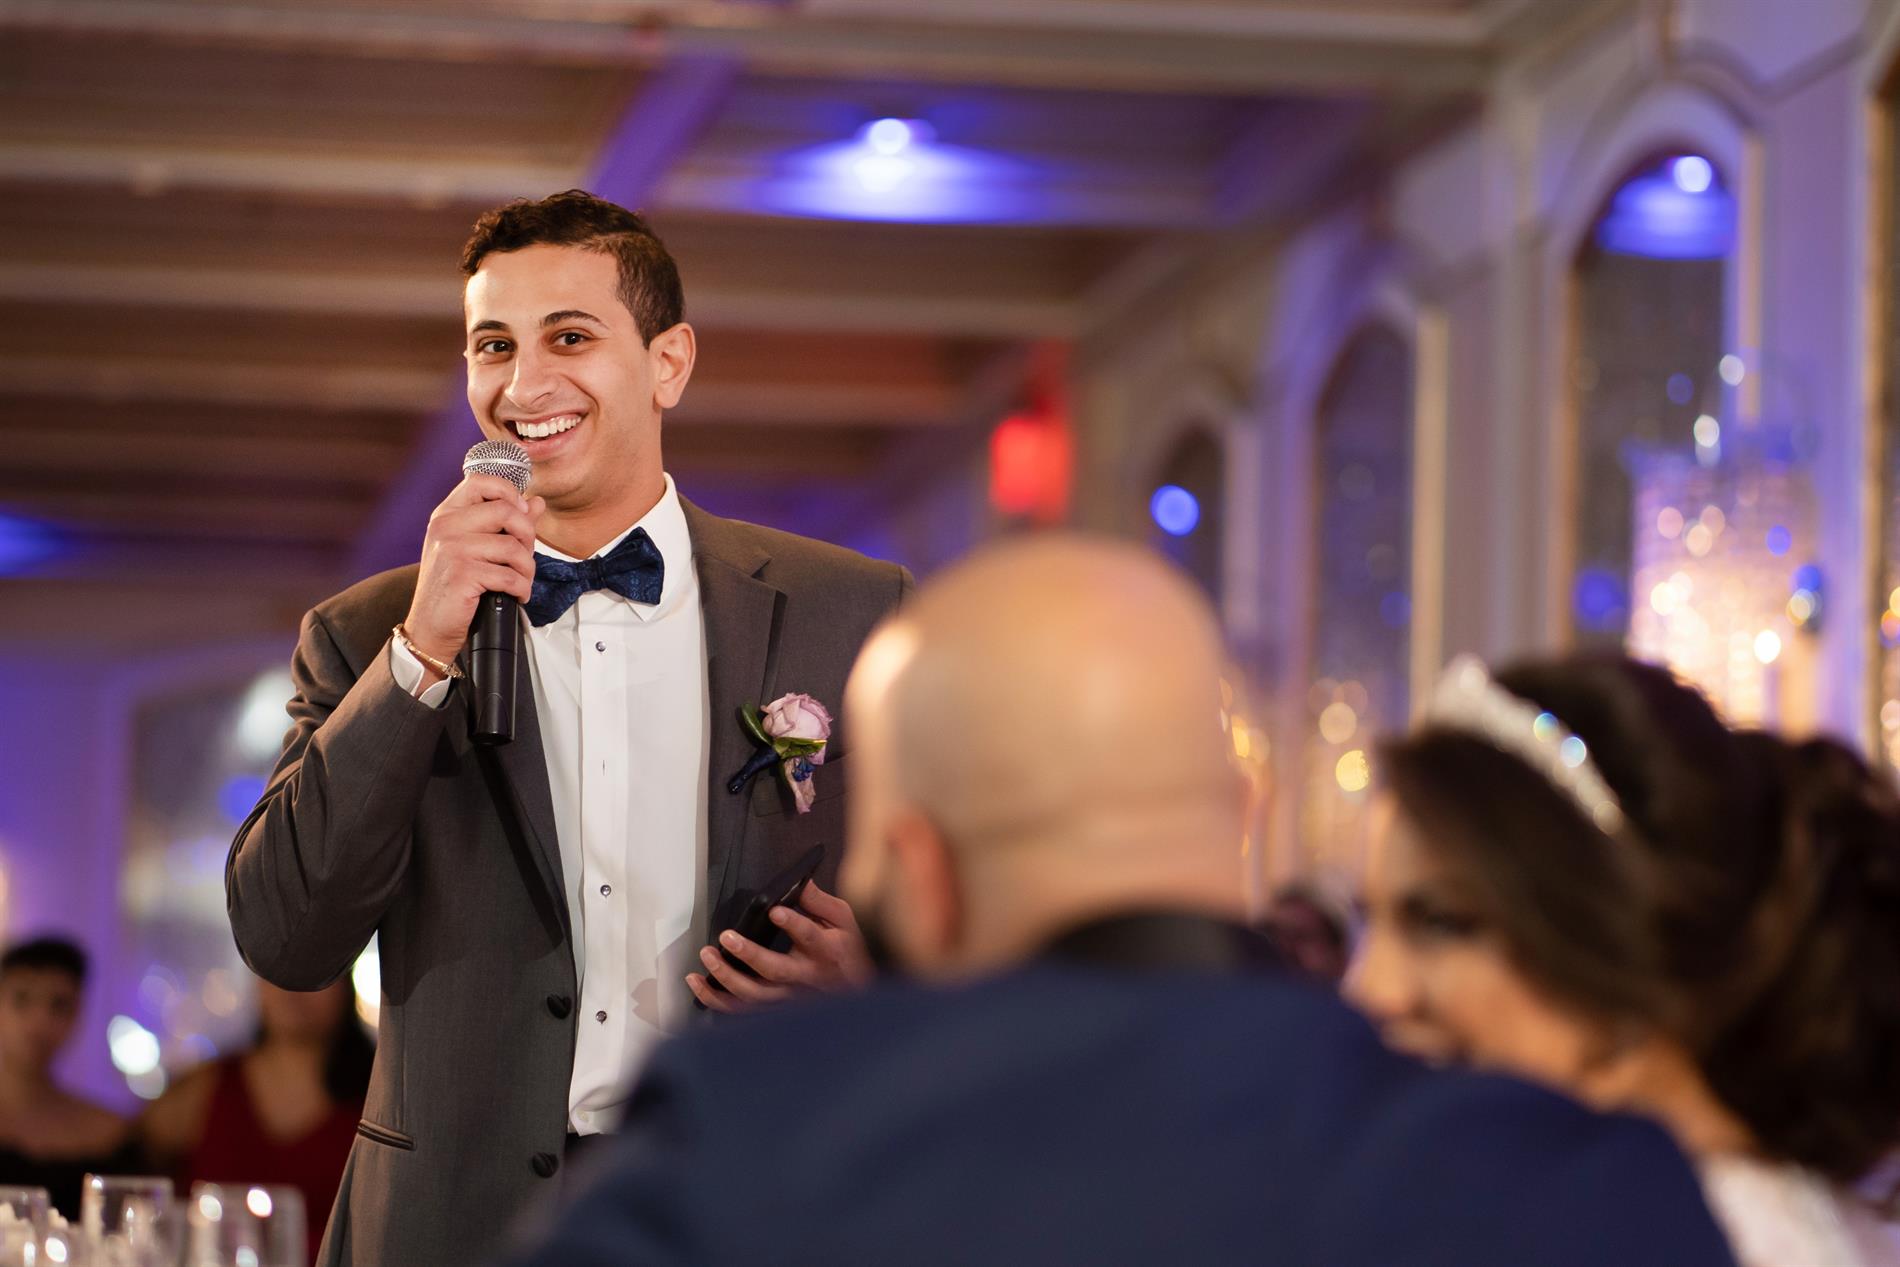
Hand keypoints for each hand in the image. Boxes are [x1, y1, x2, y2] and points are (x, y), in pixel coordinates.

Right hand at [402, 474, 543, 669]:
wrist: (430, 627)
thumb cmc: (455, 586)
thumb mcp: (476, 548)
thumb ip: (508, 523)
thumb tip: (537, 502)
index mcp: (447, 514)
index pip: (482, 481)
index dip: (510, 493)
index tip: (521, 515)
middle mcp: (445, 526)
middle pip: (506, 511)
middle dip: (528, 536)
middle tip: (524, 557)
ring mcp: (451, 550)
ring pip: (513, 547)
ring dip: (527, 569)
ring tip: (520, 581)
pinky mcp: (462, 575)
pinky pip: (510, 575)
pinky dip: (521, 588)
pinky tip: (516, 595)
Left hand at [686, 882, 872, 1013]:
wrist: (857, 989)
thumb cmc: (849, 950)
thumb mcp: (844, 919)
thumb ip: (820, 902)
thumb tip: (800, 883)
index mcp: (825, 950)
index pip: (809, 936)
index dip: (793, 924)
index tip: (776, 911)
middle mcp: (804, 976)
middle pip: (774, 970)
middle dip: (748, 954)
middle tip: (727, 937)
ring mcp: (787, 996)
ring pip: (753, 995)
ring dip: (726, 978)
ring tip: (707, 956)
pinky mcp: (773, 1005)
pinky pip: (741, 1008)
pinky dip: (716, 999)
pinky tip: (698, 984)